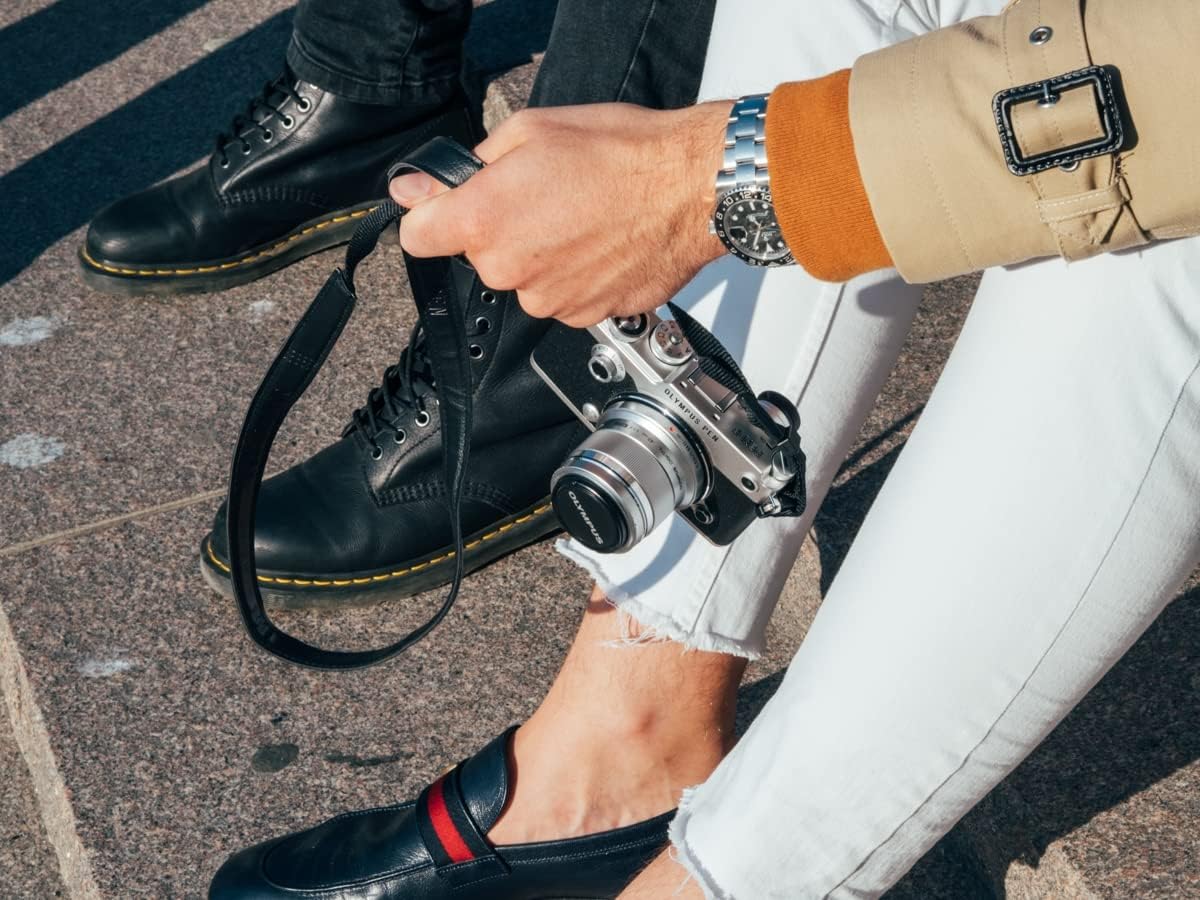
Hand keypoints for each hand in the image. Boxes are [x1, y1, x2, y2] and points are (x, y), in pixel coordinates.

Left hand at [391, 102, 728, 327]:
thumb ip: (466, 167)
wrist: (690, 188)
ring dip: (543, 255)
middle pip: (480, 257)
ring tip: (582, 218)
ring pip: (524, 279)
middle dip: (502, 229)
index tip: (446, 208)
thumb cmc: (622, 154)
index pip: (417, 237)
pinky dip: (576, 276)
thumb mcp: (531, 131)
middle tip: (545, 195)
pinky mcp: (584, 315)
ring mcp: (548, 298)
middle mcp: (509, 268)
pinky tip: (601, 244)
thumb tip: (416, 187)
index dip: (432, 216)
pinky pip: (562, 297)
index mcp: (484, 218)